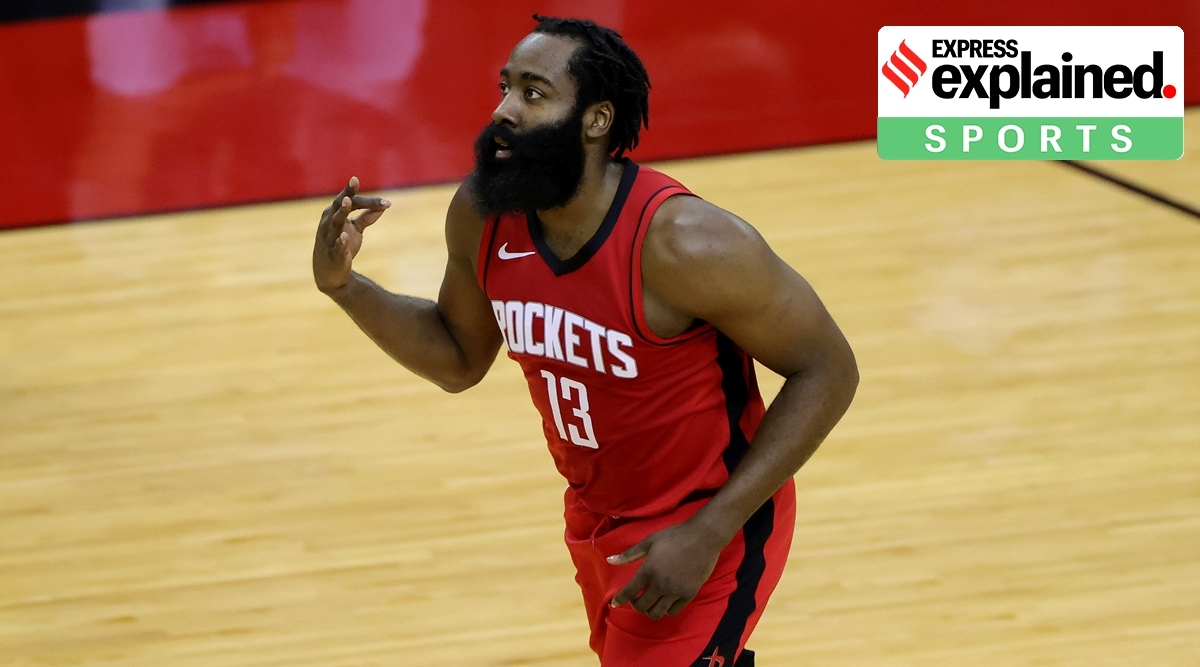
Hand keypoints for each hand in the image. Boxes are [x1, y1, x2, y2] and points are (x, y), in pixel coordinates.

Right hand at [313, 176, 390, 292]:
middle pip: (340, 206)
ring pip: (335, 222)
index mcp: (334, 214)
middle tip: (354, 181)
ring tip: (348, 202)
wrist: (330, 272)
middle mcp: (329, 222)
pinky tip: (344, 236)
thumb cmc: (342, 245)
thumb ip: (367, 216)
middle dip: (348, 195)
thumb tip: (384, 205)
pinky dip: (340, 241)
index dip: (367, 199)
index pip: (349, 201)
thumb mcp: (356, 229)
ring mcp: (329, 238)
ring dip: (341, 212)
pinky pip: (336, 246)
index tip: (385, 200)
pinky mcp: (333, 254)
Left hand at [606, 519, 728, 619]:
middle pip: (642, 606)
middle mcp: (660, 585)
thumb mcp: (649, 541)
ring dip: (650, 610)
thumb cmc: (674, 536)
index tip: (614, 603)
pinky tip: (665, 601)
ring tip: (650, 602)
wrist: (703, 538)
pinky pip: (673, 611)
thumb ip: (629, 554)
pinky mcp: (688, 595)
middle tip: (636, 598)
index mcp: (648, 570)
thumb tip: (610, 560)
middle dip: (635, 605)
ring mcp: (675, 592)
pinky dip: (665, 609)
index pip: (630, 592)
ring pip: (657, 612)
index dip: (620, 599)